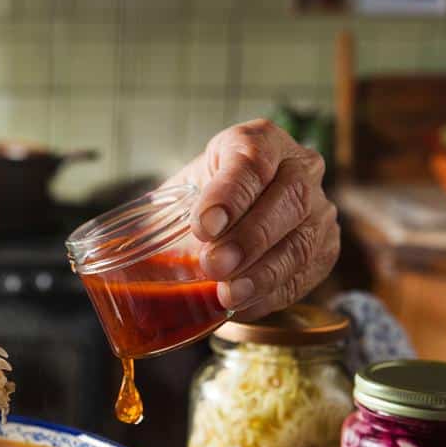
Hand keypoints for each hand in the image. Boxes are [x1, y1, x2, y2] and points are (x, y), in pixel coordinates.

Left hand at [168, 118, 339, 319]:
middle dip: (249, 237)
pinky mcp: (325, 247)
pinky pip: (305, 274)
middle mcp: (300, 168)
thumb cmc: (203, 200)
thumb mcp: (179, 194)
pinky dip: (272, 294)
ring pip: (302, 241)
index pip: (252, 160)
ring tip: (227, 294)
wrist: (234, 215)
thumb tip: (119, 253)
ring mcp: (319, 208)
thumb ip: (161, 216)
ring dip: (262, 273)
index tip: (202, 226)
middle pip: (288, 199)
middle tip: (213, 265)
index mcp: (260, 141)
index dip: (229, 194)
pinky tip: (243, 305)